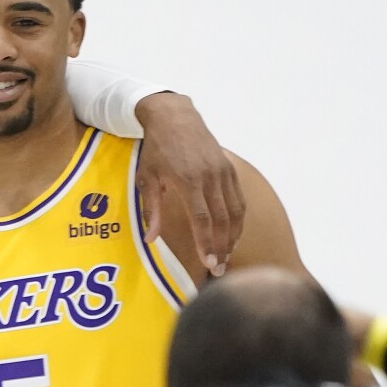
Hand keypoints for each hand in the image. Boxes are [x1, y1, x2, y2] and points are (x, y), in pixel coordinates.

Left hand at [134, 93, 244, 275]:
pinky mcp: (229, 169)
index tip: (209, 263)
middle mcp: (210, 177)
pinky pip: (238, 199)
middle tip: (219, 270)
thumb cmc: (156, 149)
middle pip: (222, 219)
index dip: (207, 243)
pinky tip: (232, 234)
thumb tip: (151, 239)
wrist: (174, 116)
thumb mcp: (147, 178)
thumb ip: (152, 210)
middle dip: (222, 247)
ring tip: (227, 257)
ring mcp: (223, 172)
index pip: (202, 219)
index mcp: (188, 180)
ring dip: (232, 236)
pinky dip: (238, 219)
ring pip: (235, 211)